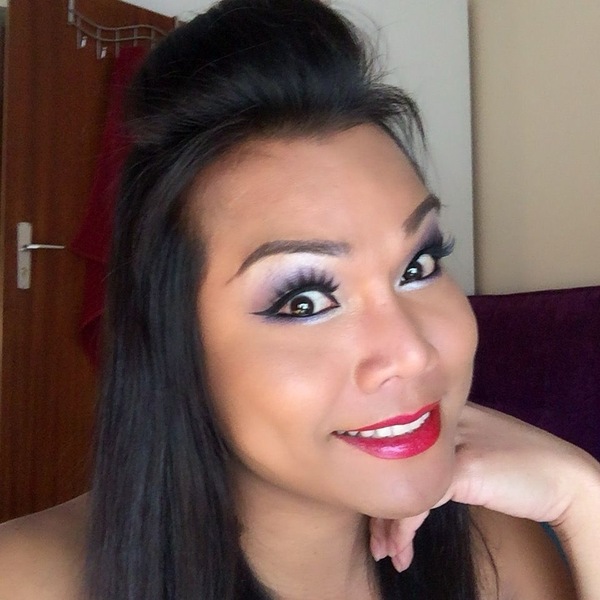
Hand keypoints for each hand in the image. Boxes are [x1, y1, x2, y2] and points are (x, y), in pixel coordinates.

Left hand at [370, 402, 599, 570]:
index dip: (378, 481)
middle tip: (375, 541)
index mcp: (440, 412)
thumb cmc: (518, 466)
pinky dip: (405, 530)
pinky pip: (419, 501)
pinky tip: (402, 551)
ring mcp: (450, 443)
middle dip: (378, 508)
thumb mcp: (471, 446)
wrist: (564, 477)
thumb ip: (440, 448)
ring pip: (399, 484)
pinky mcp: (463, 467)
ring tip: (386, 553)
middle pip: (389, 464)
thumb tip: (405, 475)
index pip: (392, 445)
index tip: (376, 515)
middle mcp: (440, 421)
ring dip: (388, 526)